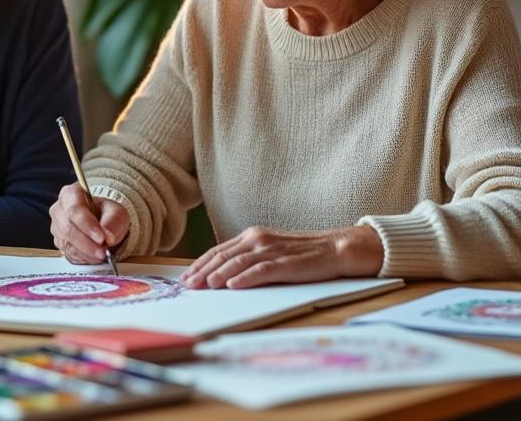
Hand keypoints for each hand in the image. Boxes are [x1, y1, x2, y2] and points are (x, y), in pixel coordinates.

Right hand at [48, 183, 128, 264]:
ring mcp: (57, 228)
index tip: (101, 237)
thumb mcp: (116, 211)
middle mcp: (59, 210)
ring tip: (102, 255)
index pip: (75, 210)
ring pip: (67, 244)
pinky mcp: (60, 243)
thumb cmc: (106, 212)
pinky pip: (68, 254)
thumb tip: (108, 236)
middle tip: (103, 251)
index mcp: (70, 194)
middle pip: (68, 229)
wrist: (102, 221)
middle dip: (87, 243)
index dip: (87, 225)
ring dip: (86, 253)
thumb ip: (113, 220)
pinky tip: (94, 256)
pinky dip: (83, 258)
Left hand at [179, 225, 383, 289]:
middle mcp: (258, 239)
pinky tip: (232, 285)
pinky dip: (244, 278)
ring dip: (218, 274)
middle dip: (202, 271)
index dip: (200, 264)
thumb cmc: (302, 254)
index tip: (185, 277)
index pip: (218, 250)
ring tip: (204, 286)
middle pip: (223, 255)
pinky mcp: (286, 263)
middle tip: (187, 285)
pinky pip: (261, 270)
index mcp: (252, 236)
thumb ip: (248, 259)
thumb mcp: (270, 252)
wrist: (335, 248)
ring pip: (238, 262)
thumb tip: (221, 277)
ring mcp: (272, 250)